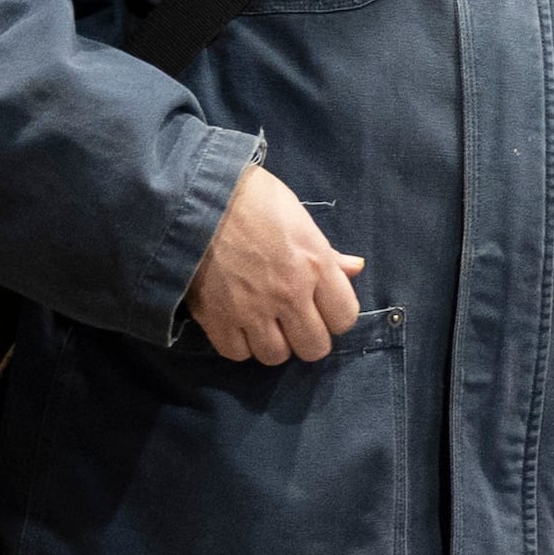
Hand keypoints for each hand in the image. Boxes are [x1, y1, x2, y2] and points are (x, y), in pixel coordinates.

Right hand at [184, 164, 364, 363]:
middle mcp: (289, 294)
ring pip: (276, 356)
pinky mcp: (216, 318)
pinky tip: (239, 325)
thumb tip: (355, 268)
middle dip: (308, 337)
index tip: (323, 306)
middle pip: (314, 347)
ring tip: (266, 324)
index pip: (345, 318)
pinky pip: (237, 353)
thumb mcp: (301, 219)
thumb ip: (328, 254)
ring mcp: (252, 310)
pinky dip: (240, 344)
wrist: (198, 198)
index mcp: (316, 265)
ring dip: (274, 343)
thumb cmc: (255, 200)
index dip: (336, 315)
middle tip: (295, 320)